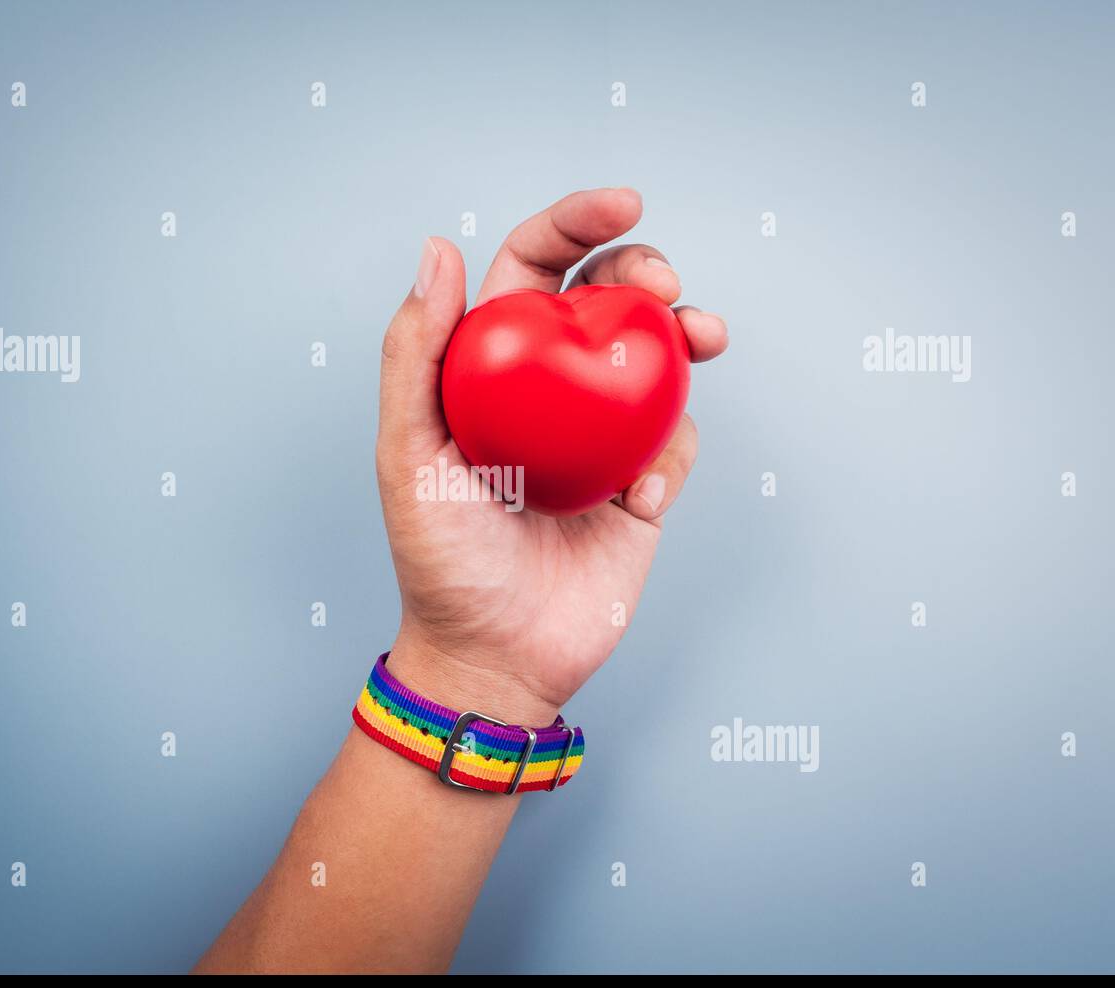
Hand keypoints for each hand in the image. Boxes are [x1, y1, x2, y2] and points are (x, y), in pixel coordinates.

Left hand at [377, 188, 727, 726]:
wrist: (494, 656)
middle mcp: (550, 391)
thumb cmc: (441, 560)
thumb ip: (416, 354)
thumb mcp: (407, 456)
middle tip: (666, 282)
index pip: (534, 270)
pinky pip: (675, 446)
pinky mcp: (641, 487)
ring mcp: (600, 438)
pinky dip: (669, 459)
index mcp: (492, 367)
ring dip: (687, 334)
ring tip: (706, 336)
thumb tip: (438, 249)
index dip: (576, 224)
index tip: (624, 205)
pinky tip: (638, 498)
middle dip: (645, 268)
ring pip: (657, 361)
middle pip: (607, 299)